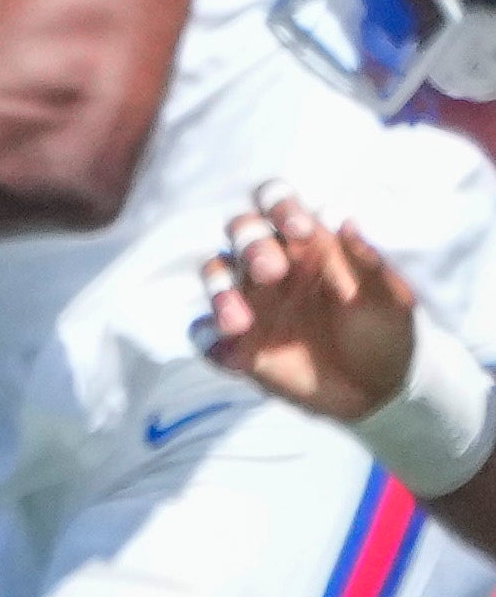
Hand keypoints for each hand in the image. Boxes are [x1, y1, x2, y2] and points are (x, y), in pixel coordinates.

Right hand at [201, 185, 419, 422]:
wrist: (380, 390)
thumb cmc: (386, 332)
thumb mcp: (390, 298)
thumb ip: (368, 262)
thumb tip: (343, 219)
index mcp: (308, 243)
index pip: (278, 205)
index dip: (279, 207)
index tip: (300, 230)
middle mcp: (272, 265)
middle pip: (241, 233)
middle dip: (250, 246)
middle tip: (271, 272)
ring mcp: (251, 303)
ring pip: (215, 276)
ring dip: (219, 290)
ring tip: (238, 323)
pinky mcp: (236, 343)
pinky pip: (204, 334)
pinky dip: (208, 339)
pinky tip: (230, 354)